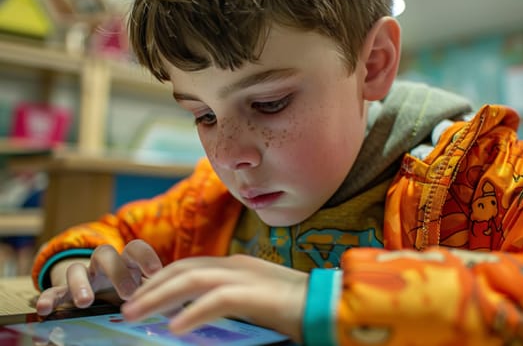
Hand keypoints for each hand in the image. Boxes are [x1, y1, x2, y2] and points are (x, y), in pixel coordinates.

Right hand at [36, 239, 162, 315]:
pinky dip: (48, 297)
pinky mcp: (64, 289)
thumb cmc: (130, 286)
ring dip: (81, 284)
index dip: (145, 256)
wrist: (100, 284)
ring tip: (86, 302)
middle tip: (128, 292)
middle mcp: (105, 264)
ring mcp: (84, 275)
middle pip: (107, 254)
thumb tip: (181, 310)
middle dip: (117, 272)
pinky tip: (45, 309)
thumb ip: (159, 296)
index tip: (156, 270)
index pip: (136, 248)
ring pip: (77, 268)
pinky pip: (53, 289)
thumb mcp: (144, 289)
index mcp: (128, 261)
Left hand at [121, 254, 307, 342]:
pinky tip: (175, 328)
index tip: (140, 295)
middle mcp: (234, 265)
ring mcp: (244, 277)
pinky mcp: (254, 295)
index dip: (159, 278)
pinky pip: (217, 301)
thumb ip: (226, 297)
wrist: (325, 304)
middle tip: (126, 307)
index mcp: (233, 264)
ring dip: (159, 297)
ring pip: (191, 280)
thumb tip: (194, 311)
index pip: (187, 265)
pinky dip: (193, 313)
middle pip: (182, 269)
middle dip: (150, 287)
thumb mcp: (251, 296)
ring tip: (134, 314)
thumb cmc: (290, 305)